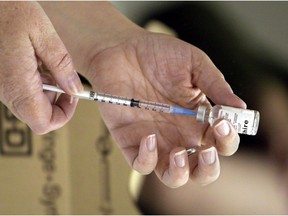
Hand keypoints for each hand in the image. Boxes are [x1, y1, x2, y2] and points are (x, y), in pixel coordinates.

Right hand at [0, 2, 82, 133]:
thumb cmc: (8, 10)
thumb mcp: (43, 34)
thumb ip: (62, 66)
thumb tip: (75, 89)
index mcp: (18, 85)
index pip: (44, 123)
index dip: (64, 115)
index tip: (73, 96)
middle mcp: (6, 91)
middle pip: (37, 116)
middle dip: (57, 102)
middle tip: (64, 78)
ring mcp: (1, 87)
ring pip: (30, 105)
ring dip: (46, 92)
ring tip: (48, 65)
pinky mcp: (0, 79)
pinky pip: (21, 92)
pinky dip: (35, 84)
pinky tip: (36, 63)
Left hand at [87, 31, 245, 187]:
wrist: (120, 50)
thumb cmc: (157, 53)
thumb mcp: (193, 63)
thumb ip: (215, 84)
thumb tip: (241, 108)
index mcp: (198, 118)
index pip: (220, 141)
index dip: (227, 138)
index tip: (223, 121)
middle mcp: (179, 134)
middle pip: (200, 168)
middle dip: (209, 168)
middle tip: (207, 151)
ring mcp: (156, 140)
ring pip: (173, 176)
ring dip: (180, 173)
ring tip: (179, 154)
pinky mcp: (131, 142)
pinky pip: (142, 165)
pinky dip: (147, 159)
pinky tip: (149, 136)